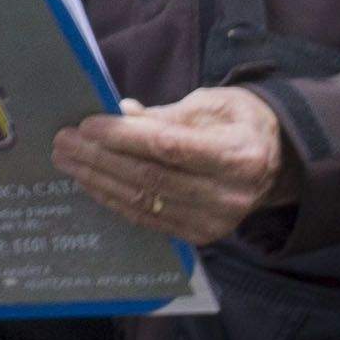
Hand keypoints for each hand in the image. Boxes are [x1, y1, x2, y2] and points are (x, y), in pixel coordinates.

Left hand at [53, 88, 293, 243]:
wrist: (276, 162)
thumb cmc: (240, 122)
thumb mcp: (212, 104)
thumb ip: (166, 114)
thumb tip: (121, 113)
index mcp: (239, 154)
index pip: (170, 146)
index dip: (124, 136)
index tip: (87, 124)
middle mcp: (229, 194)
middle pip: (151, 177)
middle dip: (99, 158)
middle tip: (63, 141)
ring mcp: (215, 221)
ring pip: (143, 200)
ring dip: (97, 179)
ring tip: (67, 159)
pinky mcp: (200, 235)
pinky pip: (147, 218)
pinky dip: (113, 198)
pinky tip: (89, 181)